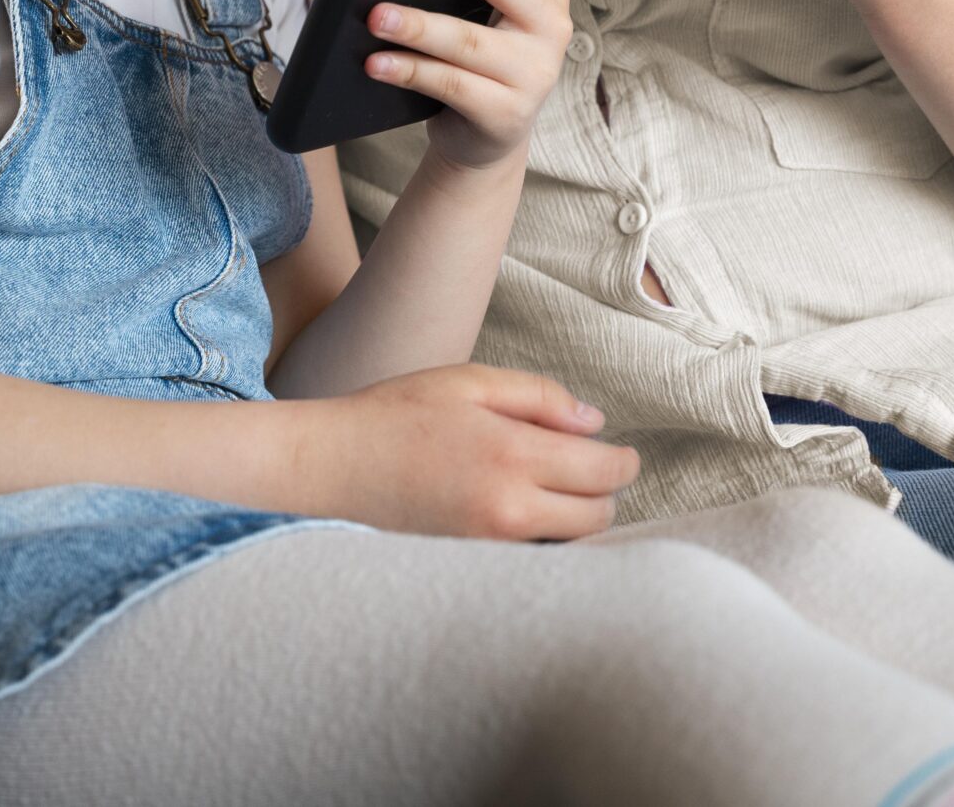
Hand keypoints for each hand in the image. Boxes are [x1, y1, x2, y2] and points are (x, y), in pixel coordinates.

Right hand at [309, 365, 637, 537]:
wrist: (330, 467)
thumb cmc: (396, 414)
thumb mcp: (469, 383)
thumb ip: (539, 398)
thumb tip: (595, 423)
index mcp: (512, 455)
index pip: (604, 473)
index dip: (623, 462)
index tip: (621, 454)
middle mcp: (506, 511)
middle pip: (596, 517)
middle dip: (603, 493)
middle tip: (587, 469)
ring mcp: (487, 548)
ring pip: (568, 546)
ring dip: (575, 520)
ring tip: (552, 490)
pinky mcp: (469, 569)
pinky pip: (530, 561)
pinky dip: (541, 542)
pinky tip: (521, 514)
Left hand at [361, 0, 582, 170]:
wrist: (483, 140)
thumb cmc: (479, 62)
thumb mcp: (487, 16)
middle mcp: (549, 29)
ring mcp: (531, 74)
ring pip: (467, 41)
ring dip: (418, 26)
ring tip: (377, 14)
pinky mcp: (503, 112)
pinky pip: (449, 84)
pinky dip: (409, 70)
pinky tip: (377, 60)